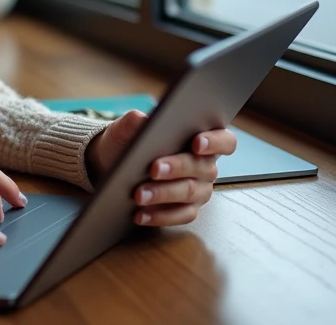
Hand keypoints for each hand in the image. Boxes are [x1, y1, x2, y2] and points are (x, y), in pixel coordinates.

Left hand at [86, 110, 236, 226]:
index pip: (224, 140)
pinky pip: (180, 215)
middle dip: (177, 167)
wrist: (112, 165)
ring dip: (163, 193)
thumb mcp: (125, 129)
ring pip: (189, 192)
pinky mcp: (186, 210)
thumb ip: (132, 122)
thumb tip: (140, 119)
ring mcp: (199, 189)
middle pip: (201, 167)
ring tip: (139, 195)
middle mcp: (205, 166)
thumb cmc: (128, 143)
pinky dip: (159, 215)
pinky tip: (140, 214)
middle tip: (153, 169)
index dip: (215, 141)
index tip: (196, 143)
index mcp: (201, 139)